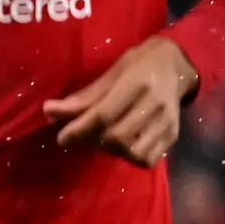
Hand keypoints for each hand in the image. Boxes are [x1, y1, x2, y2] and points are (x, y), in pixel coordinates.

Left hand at [45, 36, 198, 165]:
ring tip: (101, 139)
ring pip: (132, 152)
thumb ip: (82, 97)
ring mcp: (167, 122)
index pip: (103, 115)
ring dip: (110, 151)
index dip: (79, 130)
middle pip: (117, 137)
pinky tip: (121, 145)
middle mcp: (155, 104)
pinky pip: (147, 159)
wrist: (175, 64)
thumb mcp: (109, 74)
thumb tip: (49, 112)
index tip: (62, 138)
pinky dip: (129, 157)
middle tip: (80, 137)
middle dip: (91, 141)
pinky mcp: (173, 135)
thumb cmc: (136, 66)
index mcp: (137, 83)